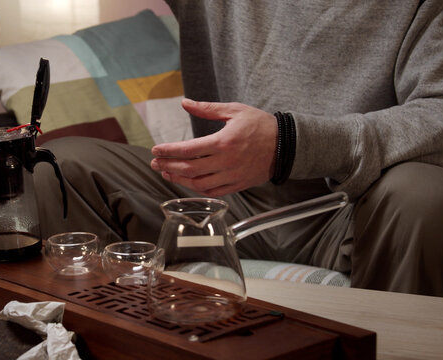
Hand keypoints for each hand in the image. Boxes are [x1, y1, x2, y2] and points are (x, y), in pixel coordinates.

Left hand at [150, 99, 276, 196]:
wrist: (286, 145)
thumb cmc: (261, 125)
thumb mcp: (234, 110)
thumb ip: (207, 109)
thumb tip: (185, 103)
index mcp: (224, 142)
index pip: (188, 150)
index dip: (168, 151)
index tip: (156, 150)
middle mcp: (226, 162)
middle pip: (189, 169)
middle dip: (168, 166)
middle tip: (155, 163)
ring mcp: (232, 176)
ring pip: (198, 184)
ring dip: (179, 179)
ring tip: (166, 173)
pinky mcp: (238, 185)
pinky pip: (213, 192)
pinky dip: (197, 189)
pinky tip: (187, 182)